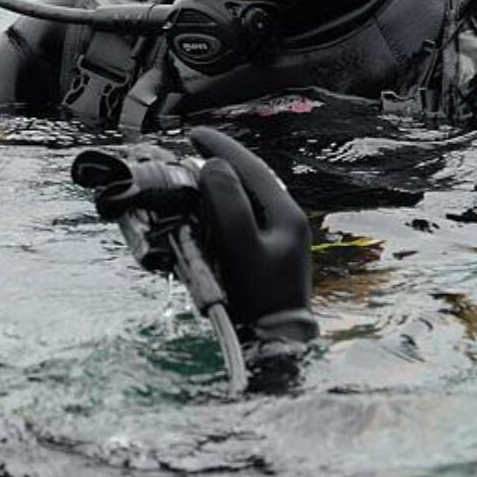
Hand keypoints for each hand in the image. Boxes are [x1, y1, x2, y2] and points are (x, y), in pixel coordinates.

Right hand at [188, 127, 314, 336]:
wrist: (275, 342)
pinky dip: (222, 205)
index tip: (193, 133)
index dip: (222, 147)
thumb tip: (214, 167)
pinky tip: (206, 208)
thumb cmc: (260, 299)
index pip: (251, 168)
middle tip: (190, 148)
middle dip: (221, 161)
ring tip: (193, 173)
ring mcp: (279, 239)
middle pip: (251, 179)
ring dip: (221, 182)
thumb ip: (229, 206)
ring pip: (248, 197)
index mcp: (286, 215)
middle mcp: (286, 222)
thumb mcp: (243, 250)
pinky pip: (244, 216)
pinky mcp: (269, 254)